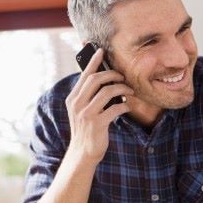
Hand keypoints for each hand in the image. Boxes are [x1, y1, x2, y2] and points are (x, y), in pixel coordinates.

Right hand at [65, 48, 133, 163]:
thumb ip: (87, 96)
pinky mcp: (97, 123)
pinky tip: (126, 106)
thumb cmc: (86, 128)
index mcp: (73, 98)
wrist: (82, 152)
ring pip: (107, 91)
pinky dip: (124, 105)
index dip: (93, 61)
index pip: (84, 75)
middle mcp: (77, 104)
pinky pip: (115, 108)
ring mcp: (86, 114)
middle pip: (96, 79)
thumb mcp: (81, 110)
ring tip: (129, 90)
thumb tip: (104, 79)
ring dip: (121, 88)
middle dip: (112, 74)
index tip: (101, 50)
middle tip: (122, 76)